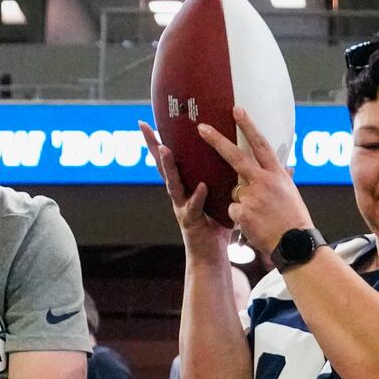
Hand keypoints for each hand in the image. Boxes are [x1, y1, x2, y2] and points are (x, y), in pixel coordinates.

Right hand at [138, 121, 233, 257]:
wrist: (210, 257)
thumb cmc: (216, 226)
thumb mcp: (218, 196)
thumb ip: (220, 178)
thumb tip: (234, 155)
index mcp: (185, 186)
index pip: (172, 159)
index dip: (160, 141)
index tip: (148, 122)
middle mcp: (179, 195)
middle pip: (163, 167)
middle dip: (153, 147)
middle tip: (144, 128)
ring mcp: (181, 208)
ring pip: (172, 184)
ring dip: (168, 166)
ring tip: (166, 150)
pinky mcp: (190, 222)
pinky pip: (194, 207)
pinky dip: (198, 196)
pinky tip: (201, 186)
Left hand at [196, 107, 313, 251]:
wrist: (294, 244)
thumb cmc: (294, 219)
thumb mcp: (291, 193)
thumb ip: (283, 178)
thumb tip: (289, 167)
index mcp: (277, 174)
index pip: (260, 144)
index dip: (248, 126)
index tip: (236, 110)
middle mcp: (263, 181)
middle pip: (236, 156)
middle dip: (217, 141)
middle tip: (201, 128)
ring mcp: (251, 196)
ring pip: (234, 192)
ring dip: (242, 202)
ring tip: (260, 216)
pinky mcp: (242, 212)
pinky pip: (232, 210)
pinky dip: (240, 217)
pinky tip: (254, 224)